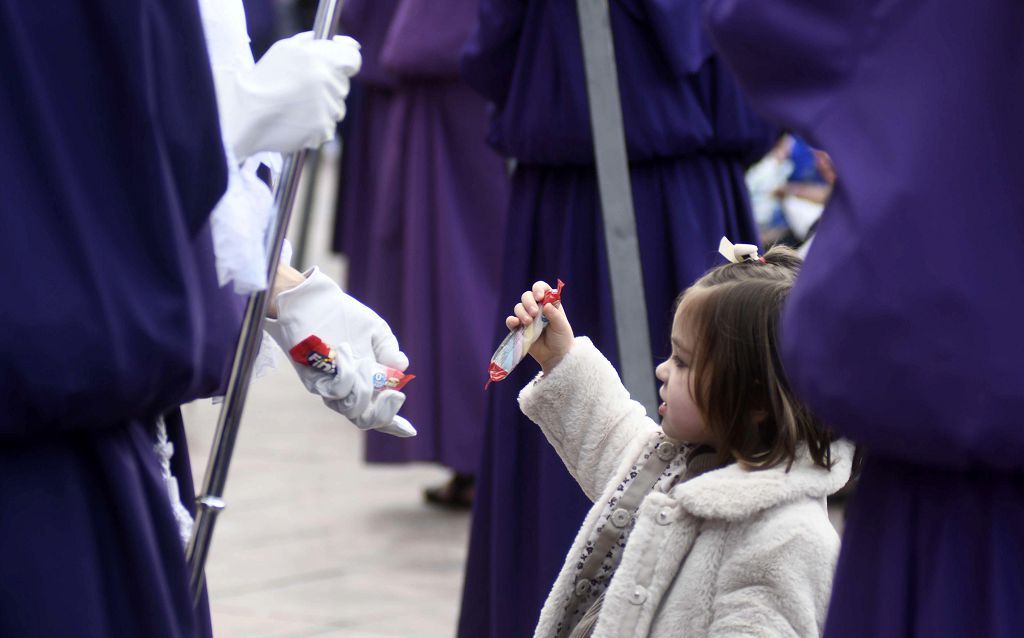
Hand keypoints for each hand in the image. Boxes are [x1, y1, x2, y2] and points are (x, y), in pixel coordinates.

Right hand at [222, 33, 361, 158]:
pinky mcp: (323, 128)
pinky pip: (328, 128)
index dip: (347, 64)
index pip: (353, 60)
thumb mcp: (283, 50)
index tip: (341, 69)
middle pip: (343, 86)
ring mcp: (326, 106)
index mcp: (318, 58)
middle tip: (301, 92)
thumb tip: (329, 41)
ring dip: (323, 109)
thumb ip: (308, 43)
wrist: (246, 114)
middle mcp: (325, 80)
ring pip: (337, 109)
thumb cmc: (263, 80)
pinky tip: (297, 122)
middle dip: (328, 88)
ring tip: (296, 108)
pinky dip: (316, 128)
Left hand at [265, 267, 414, 436]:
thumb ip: (389, 351)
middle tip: (395, 393)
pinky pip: (337, 390)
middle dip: (385, 411)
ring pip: (353, 410)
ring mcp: (331, 387)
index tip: (410, 430)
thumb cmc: (344, 315)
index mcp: (367, 381)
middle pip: (367, 420)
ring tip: (363, 359)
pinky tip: (345, 350)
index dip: (394, 424)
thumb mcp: (375, 331)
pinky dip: (347, 373)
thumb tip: (402, 368)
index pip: (379, 410)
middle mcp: (348, 389)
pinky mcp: (314, 381)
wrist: (313, 301)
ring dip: (365, 387)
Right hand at [506, 280, 574, 373]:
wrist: (555, 357)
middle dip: (528, 302)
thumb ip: (555, 315)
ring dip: (521, 312)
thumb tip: (545, 304)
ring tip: (528, 322)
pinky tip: (516, 323)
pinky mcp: (519, 329)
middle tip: (534, 313)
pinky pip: (511, 321)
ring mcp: (527, 318)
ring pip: (518, 307)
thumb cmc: (562, 339)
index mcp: (549, 304)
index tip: (539, 297)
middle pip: (527, 296)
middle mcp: (537, 309)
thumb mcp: (562, 326)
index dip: (538, 289)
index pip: (541, 288)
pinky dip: (511, 320)